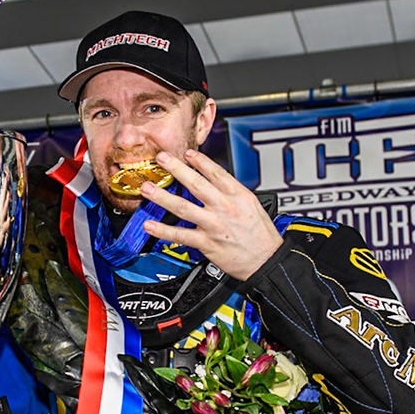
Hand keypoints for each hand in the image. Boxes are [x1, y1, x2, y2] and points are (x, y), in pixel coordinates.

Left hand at [138, 150, 282, 280]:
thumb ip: (232, 193)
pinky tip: (150, 225)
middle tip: (162, 158)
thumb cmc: (261, 234)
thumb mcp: (252, 205)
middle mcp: (224, 207)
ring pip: (183, 207)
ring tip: (148, 189)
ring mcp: (213, 225)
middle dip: (177, 169)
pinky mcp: (207, 242)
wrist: (266, 260)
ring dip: (163, 197)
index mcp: (237, 195)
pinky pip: (181, 235)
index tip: (188, 153)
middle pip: (196, 184)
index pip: (216, 173)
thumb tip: (214, 181)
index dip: (200, 161)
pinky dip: (164, 231)